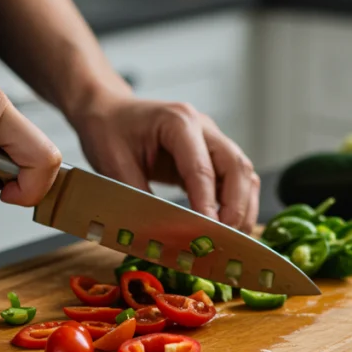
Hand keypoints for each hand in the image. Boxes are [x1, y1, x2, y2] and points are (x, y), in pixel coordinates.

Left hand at [71, 95, 260, 231]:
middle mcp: (203, 127)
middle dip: (236, 207)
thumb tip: (159, 234)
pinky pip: (235, 179)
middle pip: (236, 167)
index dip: (208, 204)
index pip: (202, 168)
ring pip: (243, 173)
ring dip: (242, 207)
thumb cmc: (109, 131)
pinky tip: (226, 226)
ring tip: (230, 239)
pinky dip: (236, 204)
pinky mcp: (211, 155)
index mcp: (178, 122)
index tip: (208, 233)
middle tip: (225, 240)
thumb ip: (139, 197)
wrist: (109, 112)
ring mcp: (211, 139)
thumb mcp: (114, 164)